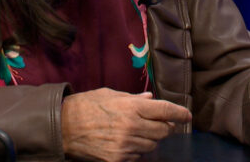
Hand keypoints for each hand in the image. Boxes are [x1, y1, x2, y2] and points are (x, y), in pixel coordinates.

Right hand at [61, 88, 191, 160]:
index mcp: (132, 107)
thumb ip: (133, 98)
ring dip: (150, 139)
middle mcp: (132, 127)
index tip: (187, 116)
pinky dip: (136, 150)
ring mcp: (126, 145)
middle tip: (158, 123)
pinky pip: (137, 157)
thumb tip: (151, 99)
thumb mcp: (110, 95)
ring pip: (152, 146)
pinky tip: (124, 142)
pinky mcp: (118, 159)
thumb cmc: (85, 106)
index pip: (165, 111)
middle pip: (163, 131)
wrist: (62, 127)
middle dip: (164, 127)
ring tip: (135, 132)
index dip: (180, 113)